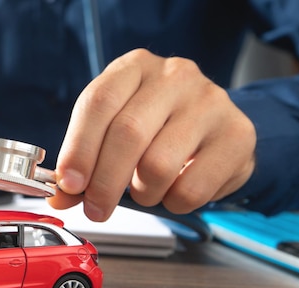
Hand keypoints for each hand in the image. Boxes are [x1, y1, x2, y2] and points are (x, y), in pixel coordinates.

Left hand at [49, 49, 255, 220]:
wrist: (213, 126)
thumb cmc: (155, 126)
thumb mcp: (113, 130)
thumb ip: (84, 161)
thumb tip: (61, 196)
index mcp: (134, 67)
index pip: (98, 103)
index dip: (78, 149)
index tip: (70, 185)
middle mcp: (174, 76)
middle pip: (128, 133)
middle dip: (104, 183)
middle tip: (96, 209)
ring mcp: (210, 101)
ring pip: (158, 165)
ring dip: (142, 193)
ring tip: (144, 190)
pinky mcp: (237, 135)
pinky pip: (191, 188)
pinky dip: (173, 202)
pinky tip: (173, 190)